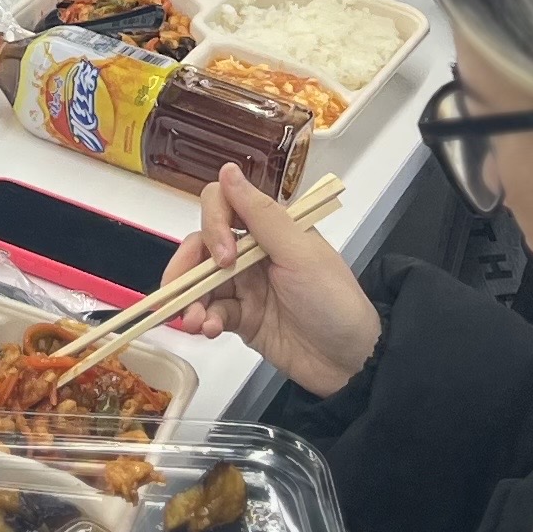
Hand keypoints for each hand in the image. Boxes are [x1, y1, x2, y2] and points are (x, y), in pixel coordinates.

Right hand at [168, 162, 379, 395]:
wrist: (350, 362)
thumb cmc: (332, 300)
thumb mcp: (300, 254)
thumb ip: (261, 215)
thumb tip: (227, 169)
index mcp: (271, 228)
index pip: (222, 206)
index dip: (213, 226)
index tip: (224, 256)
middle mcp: (253, 253)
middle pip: (202, 246)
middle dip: (185, 268)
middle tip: (181, 295)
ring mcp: (246, 287)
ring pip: (200, 282)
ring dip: (190, 300)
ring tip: (194, 323)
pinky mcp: (242, 320)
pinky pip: (211, 312)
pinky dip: (205, 320)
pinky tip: (210, 332)